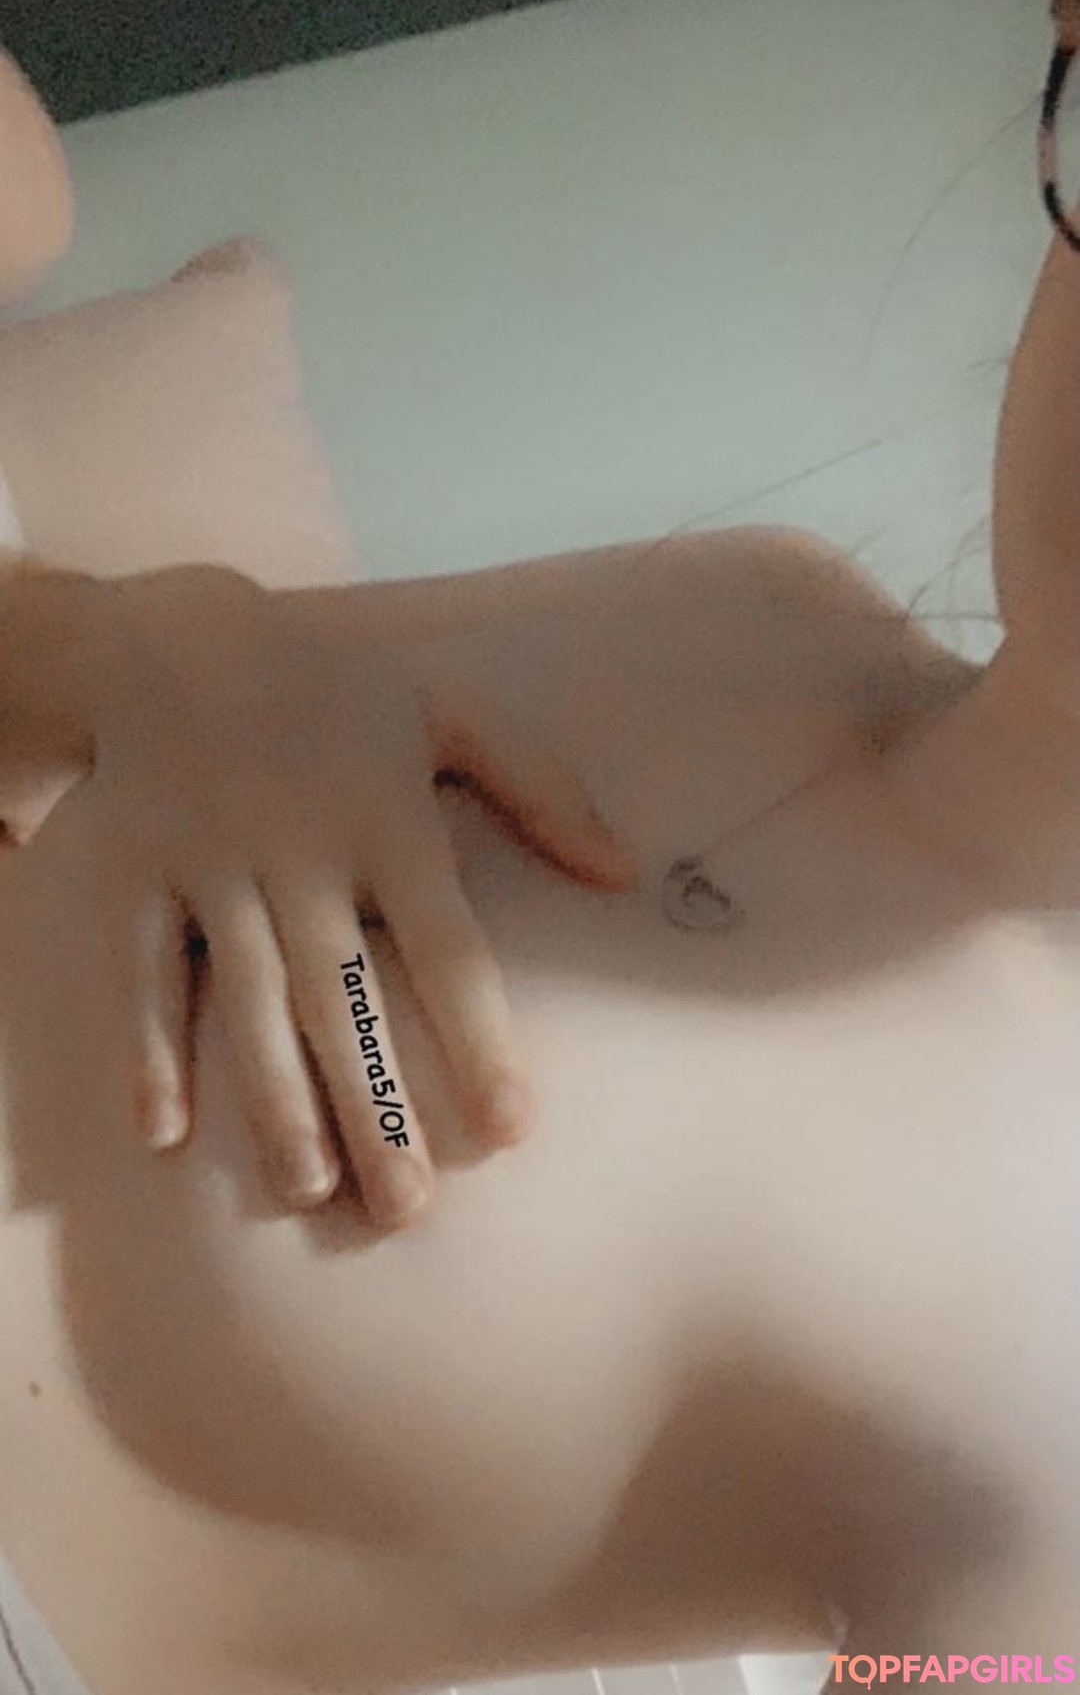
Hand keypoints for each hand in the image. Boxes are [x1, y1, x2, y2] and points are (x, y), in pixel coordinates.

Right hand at [57, 565, 634, 1226]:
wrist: (178, 638)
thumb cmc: (337, 690)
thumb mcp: (448, 713)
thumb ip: (540, 788)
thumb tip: (627, 870)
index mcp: (387, 816)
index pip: (448, 946)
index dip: (480, 1039)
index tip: (513, 1128)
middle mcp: (300, 849)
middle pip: (344, 994)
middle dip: (375, 1102)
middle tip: (406, 1208)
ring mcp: (212, 864)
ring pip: (247, 996)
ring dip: (275, 1095)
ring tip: (310, 1187)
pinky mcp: (135, 875)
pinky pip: (143, 969)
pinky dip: (149, 1045)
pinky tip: (163, 1134)